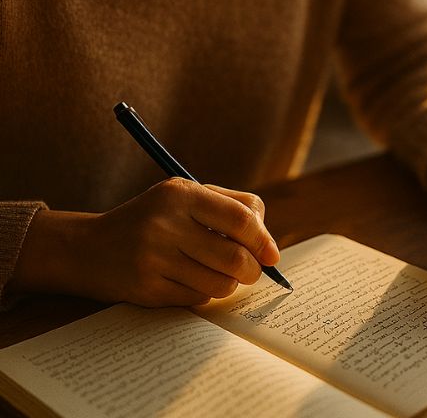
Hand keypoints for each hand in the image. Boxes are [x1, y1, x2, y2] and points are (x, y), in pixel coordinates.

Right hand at [11, 179, 279, 306]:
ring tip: (220, 276)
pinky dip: (204, 295)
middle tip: (250, 271)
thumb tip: (269, 246)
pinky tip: (192, 282)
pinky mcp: (146, 288)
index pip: (241, 218)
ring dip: (229, 285)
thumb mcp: (184, 196)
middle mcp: (166, 224)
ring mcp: (154, 257)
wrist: (87, 247)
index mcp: (181, 194)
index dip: (264, 239)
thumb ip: (230, 207)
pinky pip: (196, 299)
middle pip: (235, 256)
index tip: (271, 255)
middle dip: (252, 270)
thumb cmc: (152, 219)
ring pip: (219, 283)